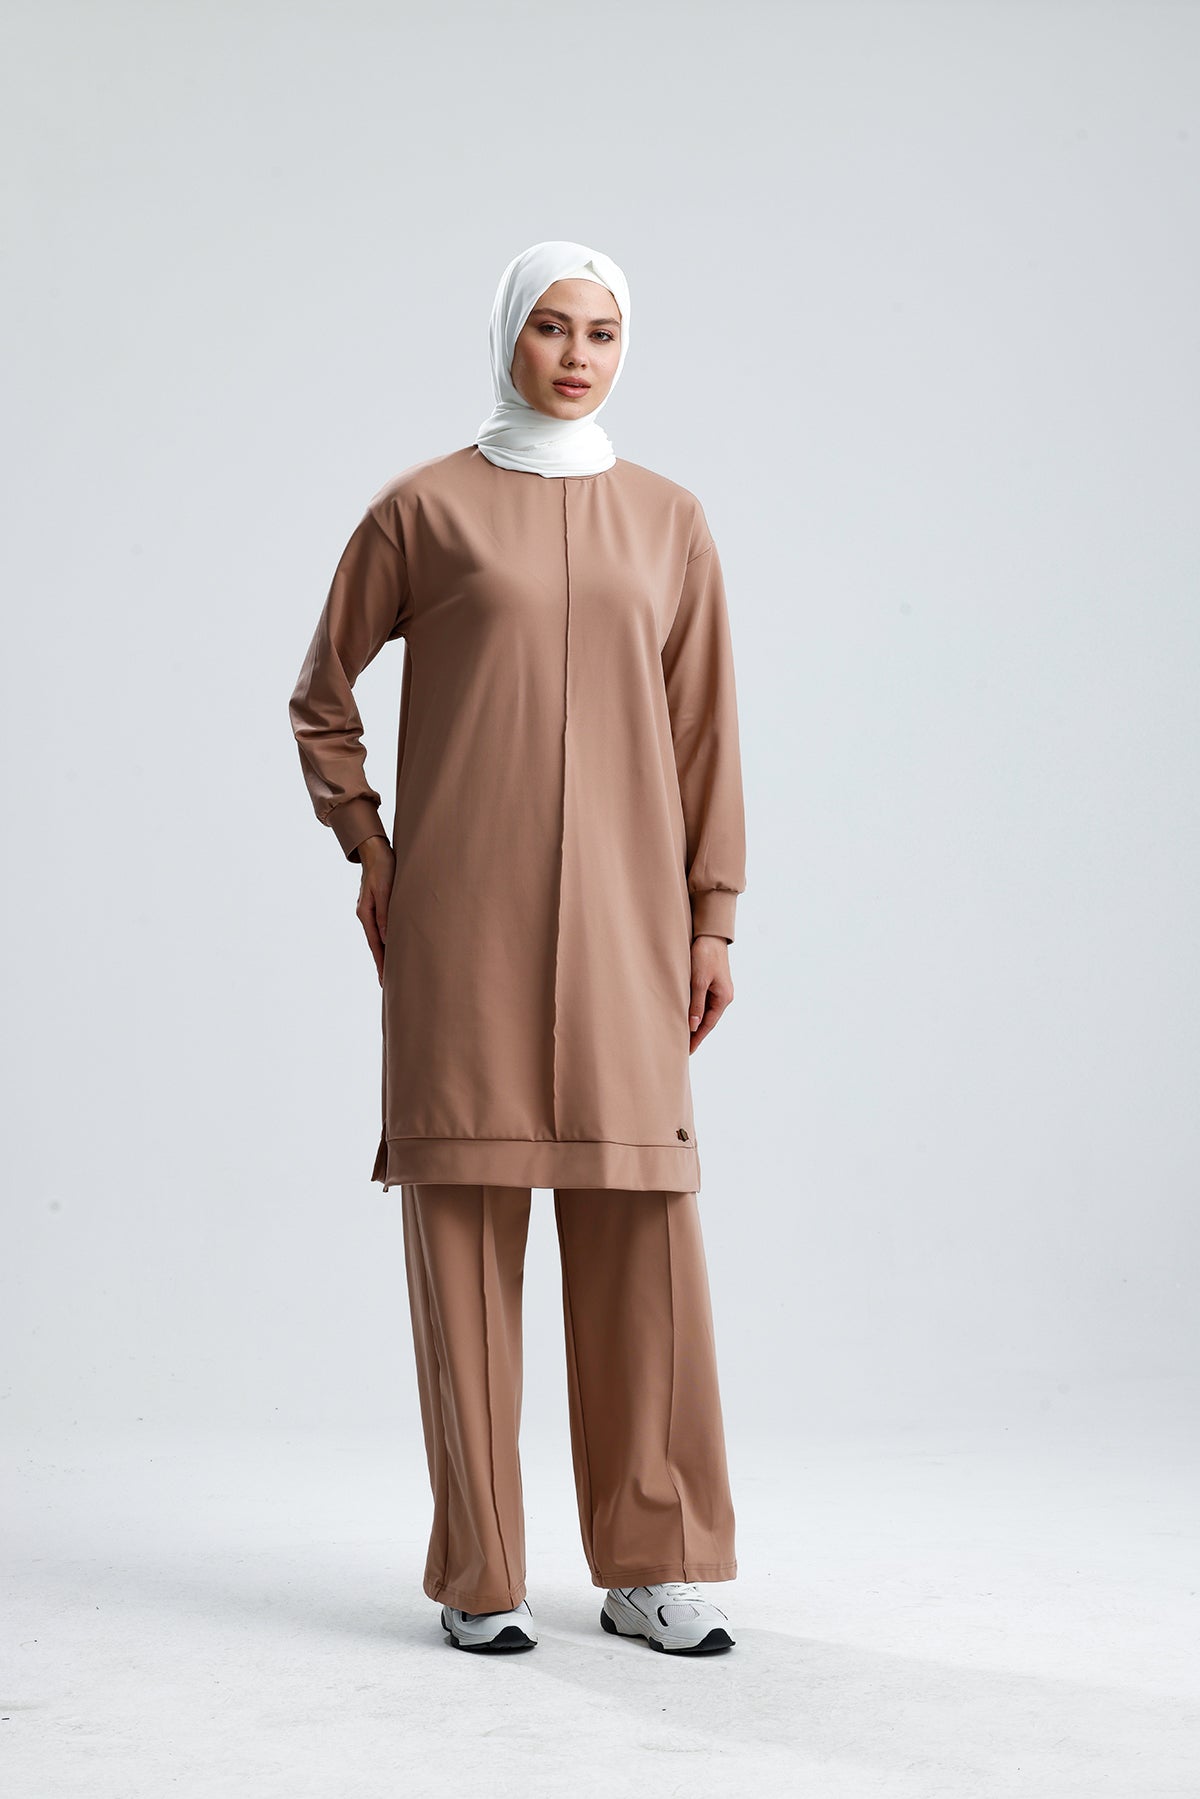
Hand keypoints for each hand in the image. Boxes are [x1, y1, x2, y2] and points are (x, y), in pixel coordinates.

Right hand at [356, 834, 394, 985]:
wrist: (375, 849)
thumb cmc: (383, 867)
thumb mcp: (386, 889)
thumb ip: (386, 913)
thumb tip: (387, 938)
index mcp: (366, 913)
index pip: (375, 944)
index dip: (381, 962)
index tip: (385, 980)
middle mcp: (366, 915)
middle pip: (376, 944)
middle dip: (382, 963)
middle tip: (387, 984)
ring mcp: (370, 911)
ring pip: (379, 937)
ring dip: (385, 953)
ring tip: (391, 970)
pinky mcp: (377, 905)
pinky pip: (382, 928)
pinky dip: (387, 940)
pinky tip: (392, 945)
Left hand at [688, 933, 732, 1051]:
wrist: (710, 934)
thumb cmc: (704, 955)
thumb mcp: (698, 981)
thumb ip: (696, 1004)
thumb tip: (694, 1026)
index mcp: (723, 998)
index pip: (708, 1025)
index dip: (697, 1038)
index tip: (688, 1051)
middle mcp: (723, 996)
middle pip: (708, 1020)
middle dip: (696, 1034)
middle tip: (683, 1048)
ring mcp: (719, 989)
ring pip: (705, 1011)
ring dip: (695, 1022)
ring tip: (682, 1035)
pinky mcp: (712, 982)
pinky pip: (703, 1001)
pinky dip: (694, 1010)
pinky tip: (686, 1015)